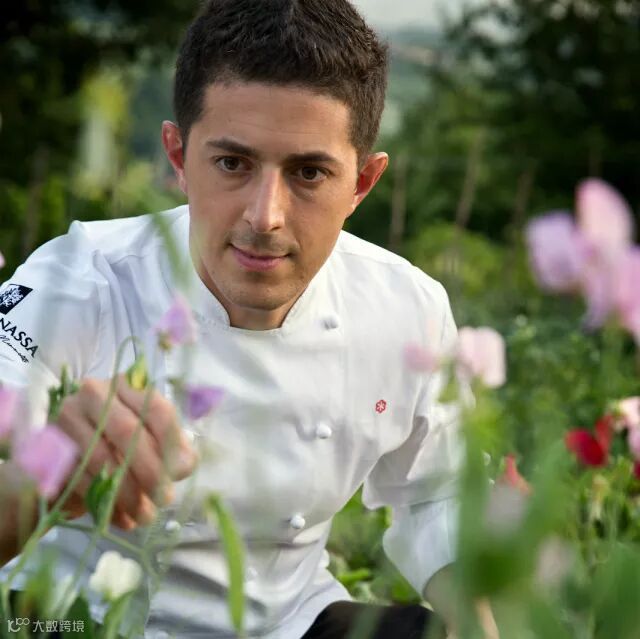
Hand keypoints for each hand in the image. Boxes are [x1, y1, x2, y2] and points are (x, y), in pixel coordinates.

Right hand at [55, 375, 196, 529]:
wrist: (64, 457)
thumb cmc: (118, 444)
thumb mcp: (149, 440)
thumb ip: (173, 449)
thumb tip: (184, 466)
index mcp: (128, 386)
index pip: (158, 409)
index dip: (172, 443)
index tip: (180, 474)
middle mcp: (95, 392)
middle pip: (128, 431)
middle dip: (150, 471)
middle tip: (164, 500)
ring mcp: (66, 416)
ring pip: (102, 457)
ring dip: (127, 493)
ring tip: (144, 516)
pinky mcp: (47, 445)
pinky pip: (79, 476)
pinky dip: (103, 501)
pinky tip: (120, 518)